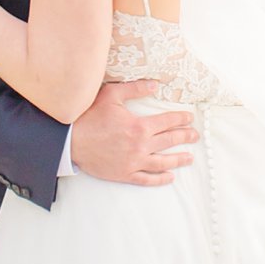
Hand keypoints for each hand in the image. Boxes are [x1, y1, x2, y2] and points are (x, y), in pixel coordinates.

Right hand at [70, 80, 197, 186]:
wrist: (70, 140)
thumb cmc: (89, 116)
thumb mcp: (111, 95)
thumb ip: (135, 88)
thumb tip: (155, 84)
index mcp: (139, 126)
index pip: (168, 121)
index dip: (181, 119)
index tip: (190, 118)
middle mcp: (140, 146)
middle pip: (170, 141)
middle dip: (185, 137)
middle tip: (194, 135)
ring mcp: (133, 162)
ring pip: (162, 162)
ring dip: (178, 159)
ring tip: (189, 158)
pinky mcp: (124, 174)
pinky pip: (147, 179)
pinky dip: (160, 179)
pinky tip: (169, 177)